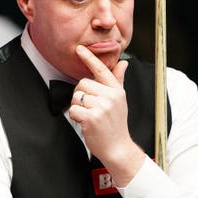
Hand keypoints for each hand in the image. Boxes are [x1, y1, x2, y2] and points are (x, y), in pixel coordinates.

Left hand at [68, 45, 144, 185]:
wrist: (118, 148)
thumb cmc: (116, 123)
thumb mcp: (119, 100)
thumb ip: (118, 80)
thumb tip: (124, 63)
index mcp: (116, 90)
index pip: (101, 70)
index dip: (89, 58)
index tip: (79, 48)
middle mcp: (111, 96)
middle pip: (82, 83)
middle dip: (81, 95)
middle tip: (90, 108)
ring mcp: (102, 107)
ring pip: (76, 96)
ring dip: (78, 107)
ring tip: (89, 116)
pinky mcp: (92, 118)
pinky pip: (73, 109)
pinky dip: (75, 117)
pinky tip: (85, 123)